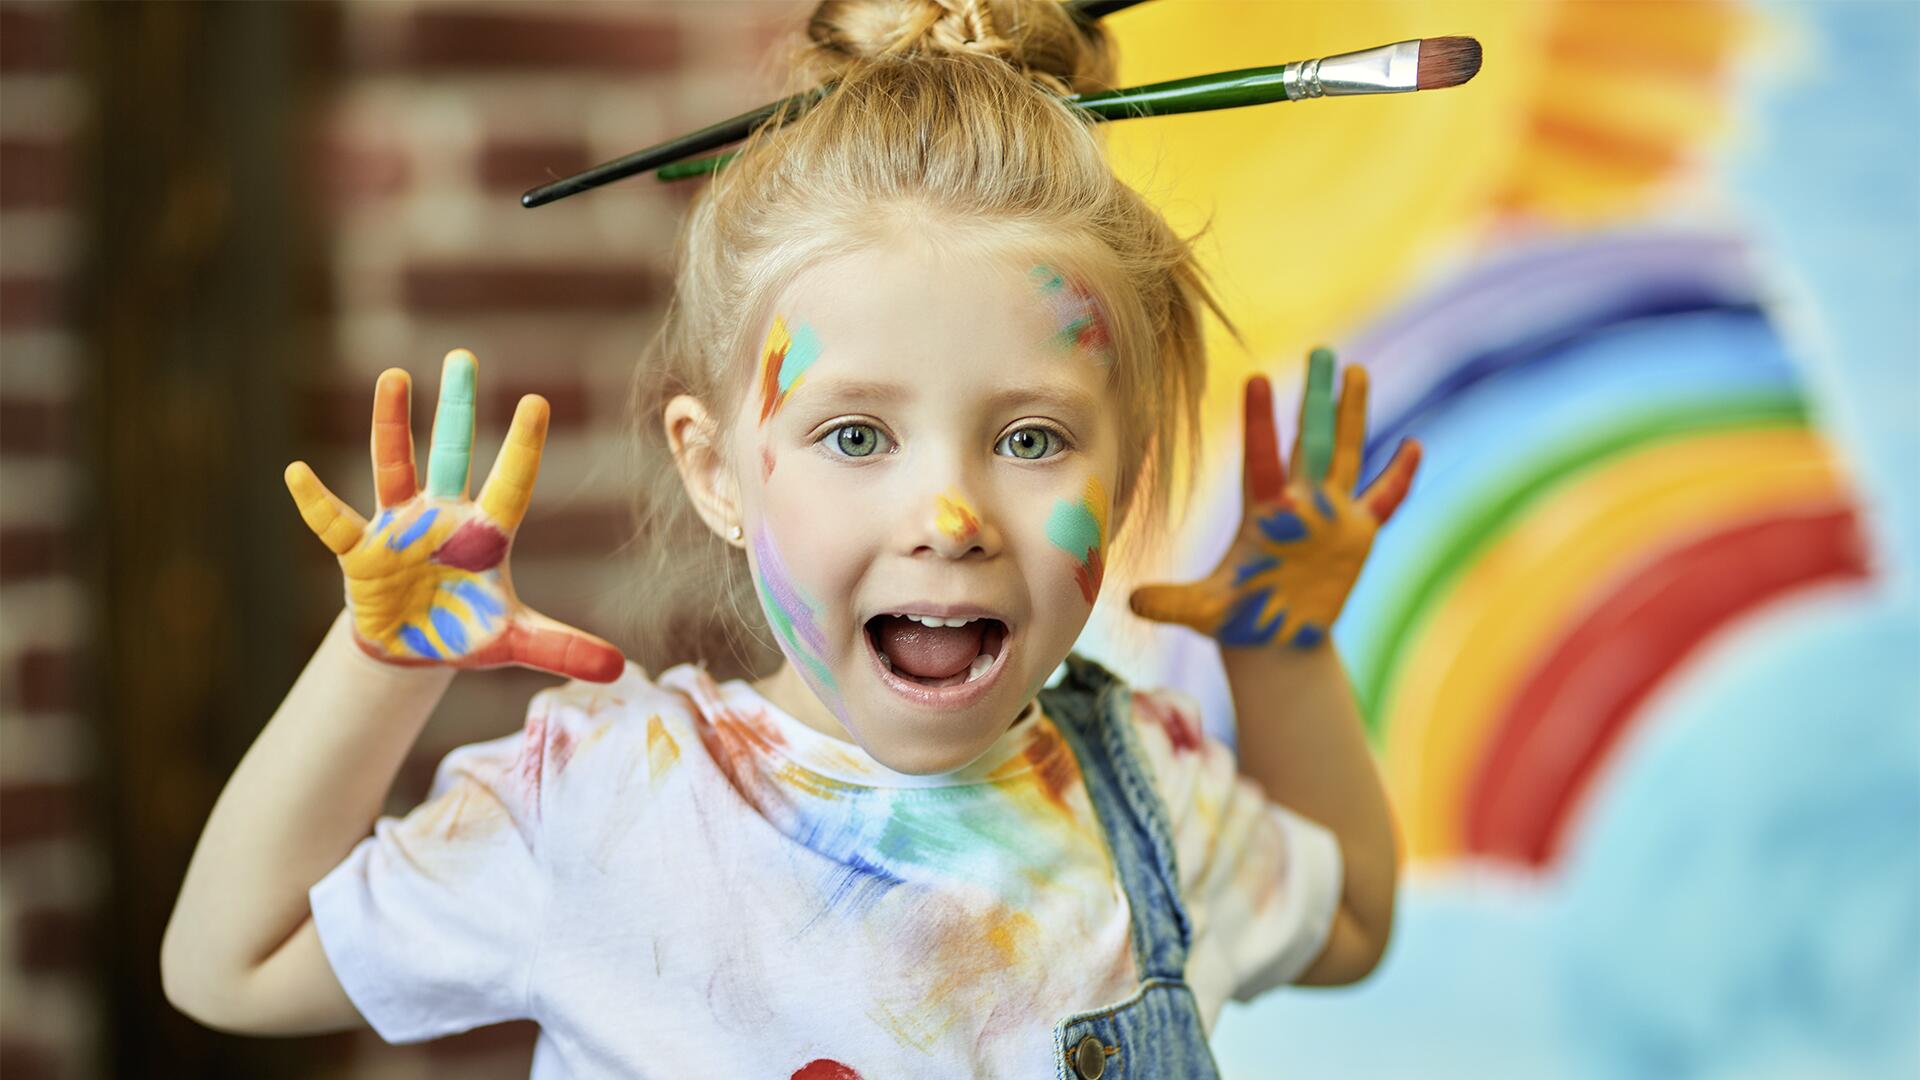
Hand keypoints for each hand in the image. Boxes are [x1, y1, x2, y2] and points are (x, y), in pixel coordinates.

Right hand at [284, 348, 625, 681]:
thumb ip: (561, 647)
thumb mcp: (513, 641)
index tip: (537, 401)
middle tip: (463, 358)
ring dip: (392, 426)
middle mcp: (444, 519)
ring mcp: (400, 528)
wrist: (413, 648)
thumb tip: (619, 669)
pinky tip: (296, 474)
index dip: (522, 448)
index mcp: (487, 536)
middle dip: (456, 409)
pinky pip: (336, 523)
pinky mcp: (362, 551)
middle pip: (452, 454)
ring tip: (395, 377)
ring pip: (396, 467)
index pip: (511, 484)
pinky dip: (316, 502)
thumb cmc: (465, 629)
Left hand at [1130, 346, 1420, 648]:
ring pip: (1345, 455)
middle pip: (1309, 441)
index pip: (1261, 459)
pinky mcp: (1357, 535)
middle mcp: (1299, 503)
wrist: (1273, 639)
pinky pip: (1384, 500)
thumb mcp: (1204, 611)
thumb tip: (1129, 602)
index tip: (1257, 378)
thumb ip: (1172, 603)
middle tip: (1321, 351)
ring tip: (1355, 373)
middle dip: (1317, 398)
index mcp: (1263, 513)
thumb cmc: (1236, 620)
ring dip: (1352, 416)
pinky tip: (1412, 446)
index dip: (1260, 423)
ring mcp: (1331, 515)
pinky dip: (1399, 476)